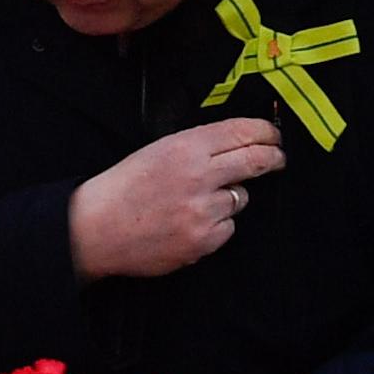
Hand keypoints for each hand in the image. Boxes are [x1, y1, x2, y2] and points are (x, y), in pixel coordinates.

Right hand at [70, 116, 284, 280]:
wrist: (96, 228)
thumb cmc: (124, 188)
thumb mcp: (158, 151)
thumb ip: (198, 145)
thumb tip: (240, 144)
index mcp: (185, 147)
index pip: (242, 132)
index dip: (266, 132)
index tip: (274, 136)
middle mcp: (199, 176)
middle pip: (256, 161)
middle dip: (273, 158)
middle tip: (277, 159)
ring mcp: (203, 211)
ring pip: (241, 198)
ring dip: (231, 197)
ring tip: (199, 202)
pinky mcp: (203, 241)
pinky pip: (228, 228)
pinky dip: (216, 225)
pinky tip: (190, 223)